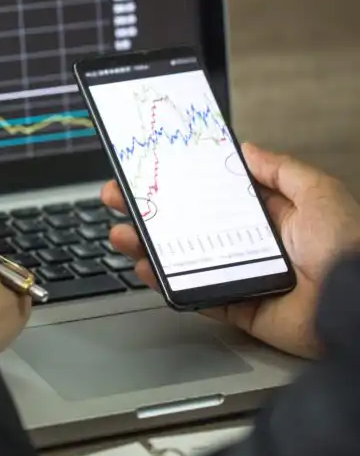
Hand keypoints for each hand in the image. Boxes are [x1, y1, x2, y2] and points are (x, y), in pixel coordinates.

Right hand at [103, 143, 359, 358]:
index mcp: (272, 215)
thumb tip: (247, 149)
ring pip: (182, 259)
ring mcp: (240, 275)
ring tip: (122, 233)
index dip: (180, 182)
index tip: (151, 171)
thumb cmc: (351, 247)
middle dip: (149, 211)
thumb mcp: (319, 191)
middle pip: (188, 225)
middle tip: (120, 198)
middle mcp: (252, 244)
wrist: (359, 305)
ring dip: (147, 246)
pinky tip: (145, 269)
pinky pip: (193, 295)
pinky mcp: (237, 307)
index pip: (214, 194)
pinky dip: (166, 284)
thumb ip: (281, 168)